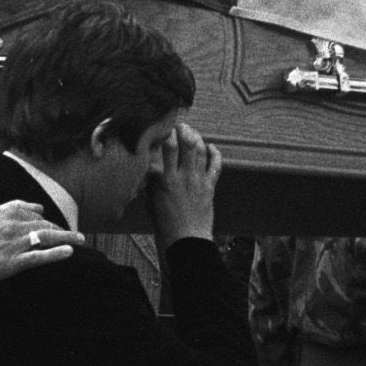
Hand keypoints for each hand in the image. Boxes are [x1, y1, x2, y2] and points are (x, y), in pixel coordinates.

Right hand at [0, 201, 84, 297]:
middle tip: (77, 235)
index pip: (36, 213)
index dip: (49, 221)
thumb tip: (33, 206)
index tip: (57, 228)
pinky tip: (69, 252)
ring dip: (68, 238)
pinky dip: (56, 253)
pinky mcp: (13, 262)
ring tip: (81, 240)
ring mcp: (15, 244)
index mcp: (7, 212)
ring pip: (47, 238)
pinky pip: (39, 257)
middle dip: (63, 230)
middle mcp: (14, 225)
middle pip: (46, 225)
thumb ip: (10, 208)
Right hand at [148, 121, 219, 243]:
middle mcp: (182, 176)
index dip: (163, 133)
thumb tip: (148, 168)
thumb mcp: (150, 202)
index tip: (160, 127)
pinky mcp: (210, 187)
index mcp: (164, 180)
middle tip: (178, 125)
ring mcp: (198, 180)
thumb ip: (151, 183)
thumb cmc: (165, 225)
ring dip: (196, 137)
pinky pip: (216, 165)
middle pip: (186, 143)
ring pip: (200, 150)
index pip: (164, 148)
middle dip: (183, 129)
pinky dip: (215, 153)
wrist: (187, 241)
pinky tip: (211, 147)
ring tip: (190, 131)